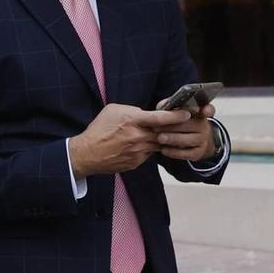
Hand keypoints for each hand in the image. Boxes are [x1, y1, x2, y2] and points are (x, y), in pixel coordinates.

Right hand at [67, 103, 192, 175]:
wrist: (87, 154)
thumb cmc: (99, 130)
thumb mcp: (113, 110)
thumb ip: (133, 110)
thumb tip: (145, 113)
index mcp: (133, 121)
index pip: (161, 118)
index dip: (176, 116)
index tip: (186, 114)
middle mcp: (138, 138)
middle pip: (164, 133)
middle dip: (171, 129)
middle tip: (176, 125)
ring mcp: (138, 152)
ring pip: (158, 145)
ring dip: (158, 140)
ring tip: (151, 135)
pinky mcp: (136, 163)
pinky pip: (148, 155)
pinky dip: (146, 149)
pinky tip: (136, 146)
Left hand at [155, 100, 218, 163]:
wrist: (193, 142)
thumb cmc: (182, 124)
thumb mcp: (176, 113)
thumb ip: (169, 107)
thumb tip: (161, 106)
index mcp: (200, 113)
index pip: (209, 109)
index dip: (208, 110)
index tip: (204, 111)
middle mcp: (204, 126)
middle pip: (191, 125)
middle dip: (173, 126)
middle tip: (157, 127)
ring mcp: (202, 140)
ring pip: (189, 140)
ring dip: (173, 139)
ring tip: (160, 138)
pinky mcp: (198, 153)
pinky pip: (186, 153)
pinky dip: (174, 152)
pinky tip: (164, 149)